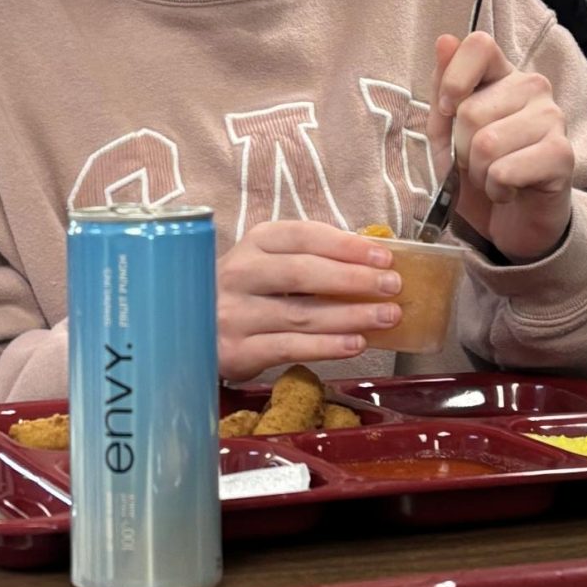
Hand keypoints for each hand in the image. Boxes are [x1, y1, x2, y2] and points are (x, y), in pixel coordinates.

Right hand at [217, 220, 402, 381]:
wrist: (194, 329)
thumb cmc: (249, 292)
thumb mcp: (270, 264)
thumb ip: (311, 258)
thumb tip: (371, 261)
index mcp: (254, 243)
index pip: (304, 235)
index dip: (346, 245)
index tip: (384, 256)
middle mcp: (240, 273)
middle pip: (303, 272)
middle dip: (354, 279)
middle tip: (392, 286)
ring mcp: (234, 313)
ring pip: (301, 313)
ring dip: (350, 315)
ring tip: (387, 316)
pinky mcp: (236, 350)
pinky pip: (289, 347)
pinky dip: (327, 346)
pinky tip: (356, 343)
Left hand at [428, 32, 573, 262]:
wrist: (514, 218)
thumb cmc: (479, 169)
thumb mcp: (447, 132)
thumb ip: (443, 89)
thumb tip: (445, 41)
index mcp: (503, 74)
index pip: (479, 45)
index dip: (453, 79)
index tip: (446, 111)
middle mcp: (533, 87)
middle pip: (470, 110)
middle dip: (459, 148)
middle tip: (476, 161)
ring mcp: (552, 118)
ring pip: (485, 143)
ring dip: (477, 172)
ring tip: (492, 176)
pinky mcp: (562, 154)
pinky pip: (505, 170)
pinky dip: (495, 189)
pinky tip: (509, 190)